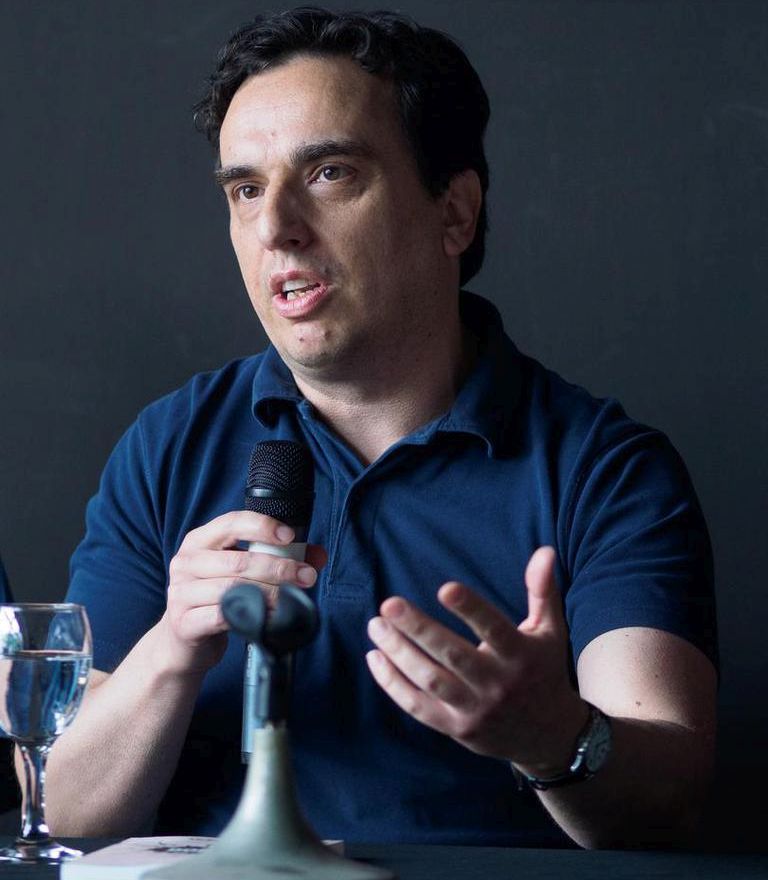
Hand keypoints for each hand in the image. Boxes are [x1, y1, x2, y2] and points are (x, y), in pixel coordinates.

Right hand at [157, 511, 326, 675]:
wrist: (181, 643)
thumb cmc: (214, 600)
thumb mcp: (240, 574)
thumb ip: (278, 559)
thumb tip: (317, 556)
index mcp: (199, 541)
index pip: (231, 522)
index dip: (263, 527)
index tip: (290, 537)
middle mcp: (186, 562)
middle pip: (238, 560)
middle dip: (278, 567)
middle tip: (306, 576)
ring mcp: (181, 592)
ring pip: (232, 588)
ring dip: (269, 593)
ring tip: (292, 600)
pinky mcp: (184, 622)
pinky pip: (222, 616)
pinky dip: (250, 617)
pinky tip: (269, 619)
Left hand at [366, 546, 586, 770]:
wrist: (548, 736)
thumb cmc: (544, 671)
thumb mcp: (550, 630)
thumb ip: (542, 590)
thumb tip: (544, 551)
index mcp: (521, 655)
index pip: (495, 629)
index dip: (471, 609)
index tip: (445, 588)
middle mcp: (498, 684)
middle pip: (453, 655)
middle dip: (418, 629)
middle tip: (389, 604)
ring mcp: (475, 709)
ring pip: (431, 681)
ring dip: (399, 653)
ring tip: (376, 625)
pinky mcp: (456, 727)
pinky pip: (418, 707)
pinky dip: (393, 684)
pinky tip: (375, 658)